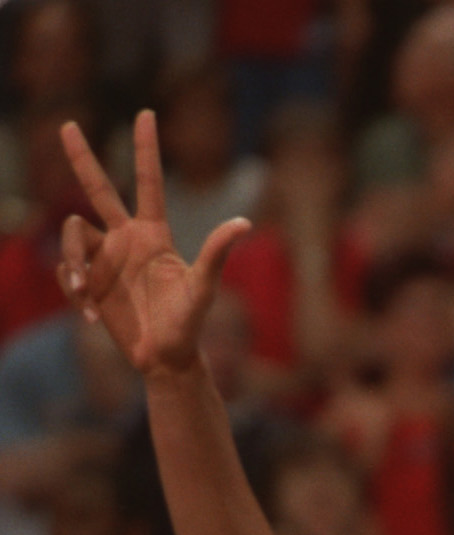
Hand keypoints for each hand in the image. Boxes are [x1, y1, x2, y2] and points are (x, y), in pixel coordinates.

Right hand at [57, 112, 251, 376]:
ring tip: (84, 293)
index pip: (148, 182)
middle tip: (67, 124)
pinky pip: (66, 270)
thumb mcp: (203, 288)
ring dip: (72, 261)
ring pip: (71, 234)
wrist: (165, 359)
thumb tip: (244, 222)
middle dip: (81, 157)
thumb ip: (217, 253)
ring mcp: (104, 257)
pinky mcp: (88, 279)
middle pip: (98, 188)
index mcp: (154, 234)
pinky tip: (91, 315)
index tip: (147, 114)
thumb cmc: (189, 325)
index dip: (147, 149)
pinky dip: (73, 291)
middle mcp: (125, 238)